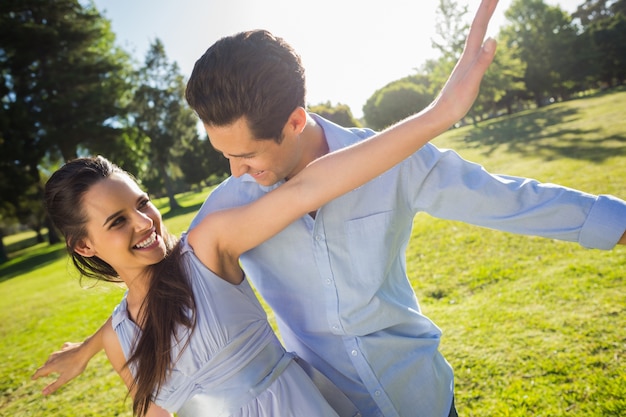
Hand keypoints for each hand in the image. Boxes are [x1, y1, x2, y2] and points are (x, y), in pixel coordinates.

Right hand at [31, 341, 89, 394]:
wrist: (86, 350)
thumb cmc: (76, 365)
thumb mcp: (65, 378)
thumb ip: (54, 386)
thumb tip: (43, 393)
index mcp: (51, 365)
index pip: (40, 371)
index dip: (36, 376)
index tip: (32, 378)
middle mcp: (54, 357)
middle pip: (46, 364)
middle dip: (44, 370)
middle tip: (44, 375)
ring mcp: (61, 351)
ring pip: (53, 357)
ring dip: (50, 362)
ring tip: (51, 365)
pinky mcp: (68, 346)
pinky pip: (62, 350)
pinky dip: (61, 353)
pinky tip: (63, 351)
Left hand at [432, 0, 497, 123]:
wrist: (441, 115)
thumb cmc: (455, 102)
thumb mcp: (472, 81)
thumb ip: (482, 61)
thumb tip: (493, 38)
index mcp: (468, 57)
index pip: (479, 27)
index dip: (486, 9)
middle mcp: (467, 57)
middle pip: (477, 28)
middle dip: (486, 10)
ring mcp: (466, 64)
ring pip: (477, 37)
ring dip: (483, 21)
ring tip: (489, 9)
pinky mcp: (467, 72)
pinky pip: (477, 50)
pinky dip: (482, 40)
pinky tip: (484, 42)